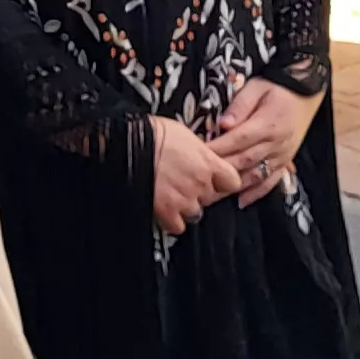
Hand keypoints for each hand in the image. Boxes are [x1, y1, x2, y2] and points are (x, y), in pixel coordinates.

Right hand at [149, 117, 244, 235]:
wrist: (126, 143)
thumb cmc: (151, 132)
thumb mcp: (183, 133)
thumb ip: (198, 151)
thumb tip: (200, 155)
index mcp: (208, 162)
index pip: (233, 182)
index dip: (224, 181)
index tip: (216, 179)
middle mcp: (201, 184)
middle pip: (212, 198)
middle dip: (201, 193)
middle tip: (185, 183)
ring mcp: (185, 200)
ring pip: (196, 213)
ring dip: (186, 207)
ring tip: (172, 195)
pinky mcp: (166, 212)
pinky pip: (177, 226)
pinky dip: (172, 221)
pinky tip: (165, 210)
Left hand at [206, 75, 323, 205]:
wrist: (304, 93)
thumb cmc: (275, 88)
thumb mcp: (255, 88)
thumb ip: (239, 106)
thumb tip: (224, 124)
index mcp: (267, 124)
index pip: (238, 140)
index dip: (218, 149)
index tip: (199, 155)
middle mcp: (276, 143)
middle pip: (244, 160)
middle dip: (221, 171)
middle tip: (200, 181)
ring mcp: (282, 154)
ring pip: (256, 174)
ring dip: (235, 186)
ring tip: (215, 195)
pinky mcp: (286, 161)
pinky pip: (272, 180)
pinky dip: (258, 192)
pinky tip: (242, 201)